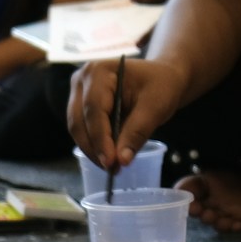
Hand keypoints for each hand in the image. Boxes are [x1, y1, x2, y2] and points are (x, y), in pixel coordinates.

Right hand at [68, 56, 185, 170]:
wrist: (162, 78)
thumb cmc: (161, 86)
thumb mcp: (156, 107)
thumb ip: (137, 132)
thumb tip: (121, 160)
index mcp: (99, 71)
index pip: (94, 109)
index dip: (101, 138)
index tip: (111, 162)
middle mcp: (82, 79)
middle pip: (79, 120)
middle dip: (95, 148)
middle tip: (112, 170)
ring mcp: (79, 92)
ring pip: (78, 128)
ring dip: (93, 150)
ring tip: (112, 168)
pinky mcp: (82, 105)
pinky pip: (83, 129)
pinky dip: (95, 146)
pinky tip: (110, 159)